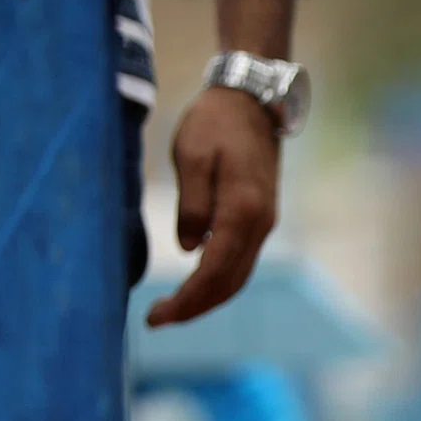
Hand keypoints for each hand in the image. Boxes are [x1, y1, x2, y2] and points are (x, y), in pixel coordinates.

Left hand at [146, 87, 280, 326]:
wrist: (250, 100)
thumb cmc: (214, 123)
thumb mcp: (192, 156)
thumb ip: (191, 204)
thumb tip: (188, 248)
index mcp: (243, 209)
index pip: (214, 271)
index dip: (186, 300)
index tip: (156, 317)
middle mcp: (260, 223)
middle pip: (230, 284)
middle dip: (194, 308)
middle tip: (156, 320)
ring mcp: (264, 223)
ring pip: (238, 277)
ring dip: (206, 299)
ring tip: (172, 310)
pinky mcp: (260, 219)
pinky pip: (240, 262)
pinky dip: (218, 282)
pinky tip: (194, 286)